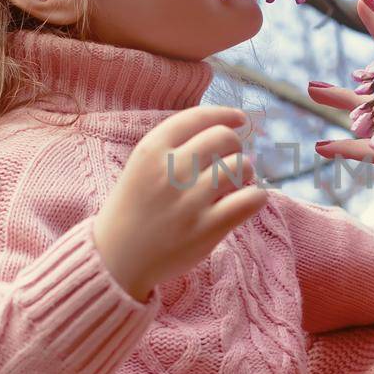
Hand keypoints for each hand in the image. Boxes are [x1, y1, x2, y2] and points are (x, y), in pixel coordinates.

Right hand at [92, 105, 267, 300]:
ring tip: (238, 182)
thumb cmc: (134, 209)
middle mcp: (171, 170)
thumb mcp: (141, 166)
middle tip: (232, 159)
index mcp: (151, 150)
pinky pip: (250, 200)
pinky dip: (257, 196)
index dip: (225, 115)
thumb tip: (224, 128)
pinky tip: (249, 199)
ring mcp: (190, 200)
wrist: (116, 258)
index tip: (239, 119)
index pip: (199, 117)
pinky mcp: (207, 228)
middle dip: (235, 145)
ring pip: (241, 166)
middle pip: (224, 138)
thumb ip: (174, 146)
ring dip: (246, 171)